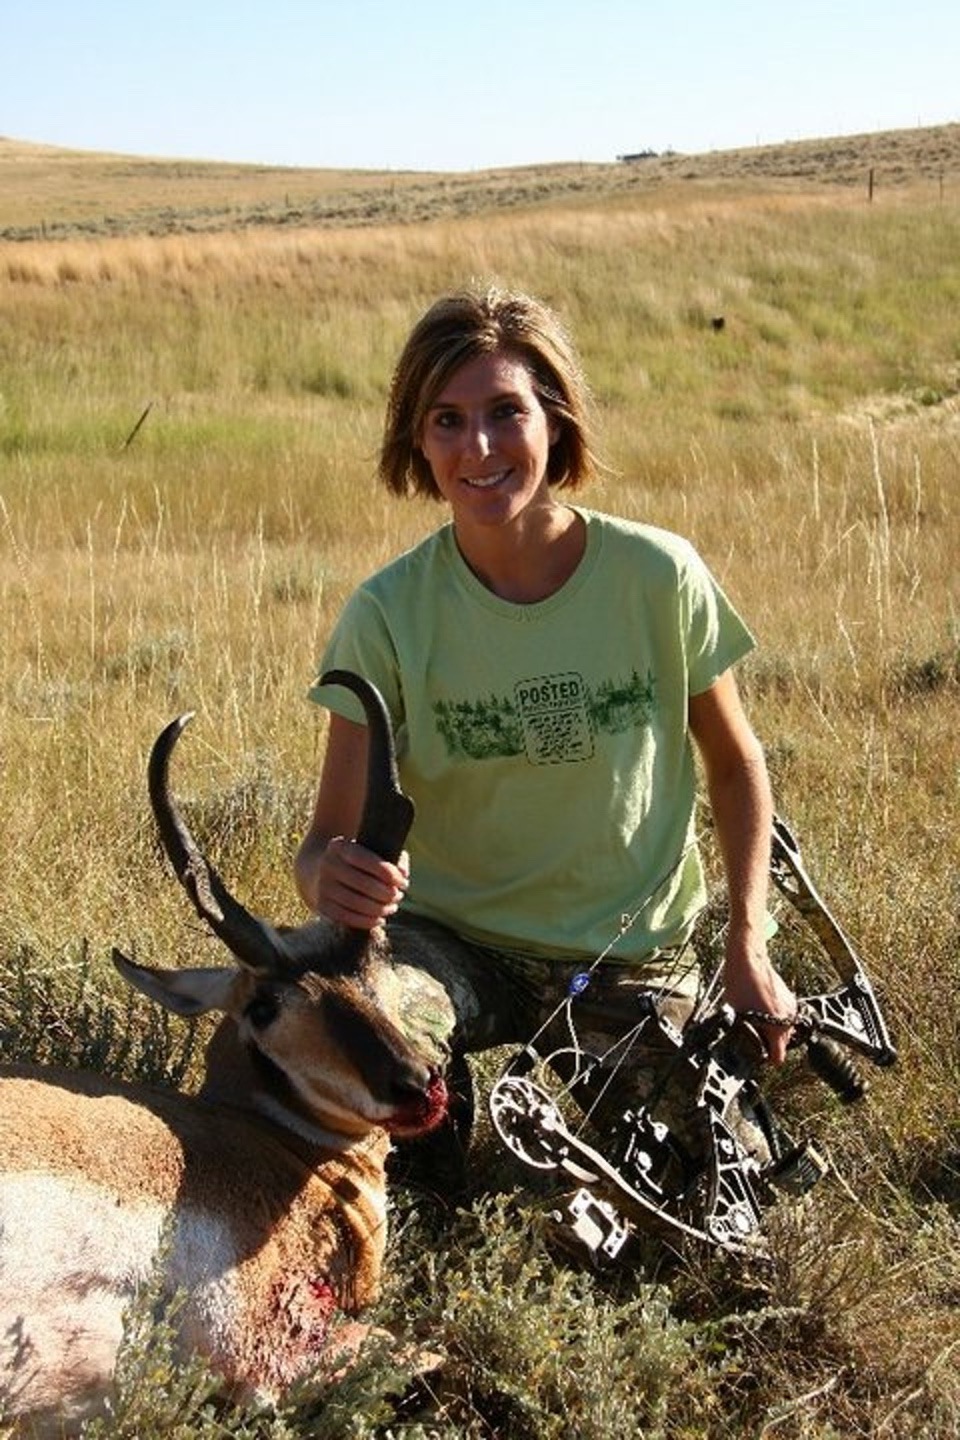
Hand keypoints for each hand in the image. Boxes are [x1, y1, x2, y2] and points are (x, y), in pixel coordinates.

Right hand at [313, 837, 408, 929]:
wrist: (323, 872)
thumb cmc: (358, 861)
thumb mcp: (372, 851)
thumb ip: (392, 858)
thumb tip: (403, 874)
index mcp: (338, 846)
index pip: (363, 859)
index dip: (386, 872)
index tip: (402, 881)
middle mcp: (326, 864)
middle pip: (360, 883)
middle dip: (385, 893)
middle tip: (398, 896)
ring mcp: (322, 886)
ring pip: (354, 902)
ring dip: (378, 908)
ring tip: (392, 907)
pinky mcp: (322, 906)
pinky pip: (346, 917)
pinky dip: (366, 921)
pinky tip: (380, 919)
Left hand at [722, 940, 796, 1065]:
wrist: (748, 958)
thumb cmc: (740, 982)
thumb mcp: (735, 1012)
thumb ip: (741, 1031)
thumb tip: (737, 1044)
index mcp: (777, 1026)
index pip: (778, 1057)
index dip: (766, 1059)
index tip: (757, 1056)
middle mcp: (788, 1018)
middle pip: (781, 1044)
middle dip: (768, 1043)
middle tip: (752, 1034)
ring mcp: (791, 1008)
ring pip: (783, 1030)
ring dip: (771, 1029)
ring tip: (755, 1019)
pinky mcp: (790, 998)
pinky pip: (784, 1017)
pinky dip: (774, 1017)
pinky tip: (760, 1008)